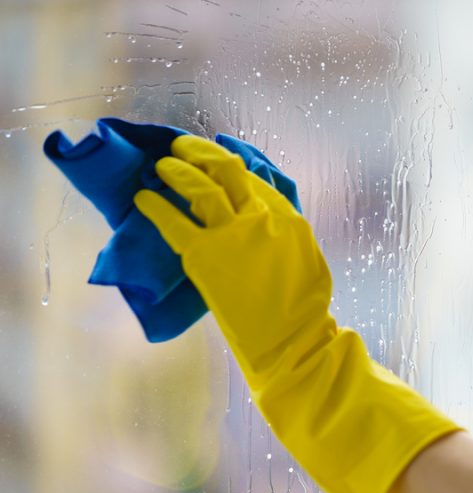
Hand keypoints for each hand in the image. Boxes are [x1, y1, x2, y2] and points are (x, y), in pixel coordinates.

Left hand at [135, 135, 460, 492]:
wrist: (293, 343)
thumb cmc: (305, 309)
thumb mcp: (307, 258)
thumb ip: (287, 232)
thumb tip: (269, 218)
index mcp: (289, 218)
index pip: (257, 176)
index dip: (236, 159)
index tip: (221, 151)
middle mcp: (262, 217)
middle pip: (227, 169)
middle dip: (202, 152)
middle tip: (184, 147)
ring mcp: (233, 234)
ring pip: (199, 185)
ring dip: (177, 169)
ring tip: (162, 164)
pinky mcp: (204, 256)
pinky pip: (173, 221)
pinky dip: (155, 206)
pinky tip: (143, 198)